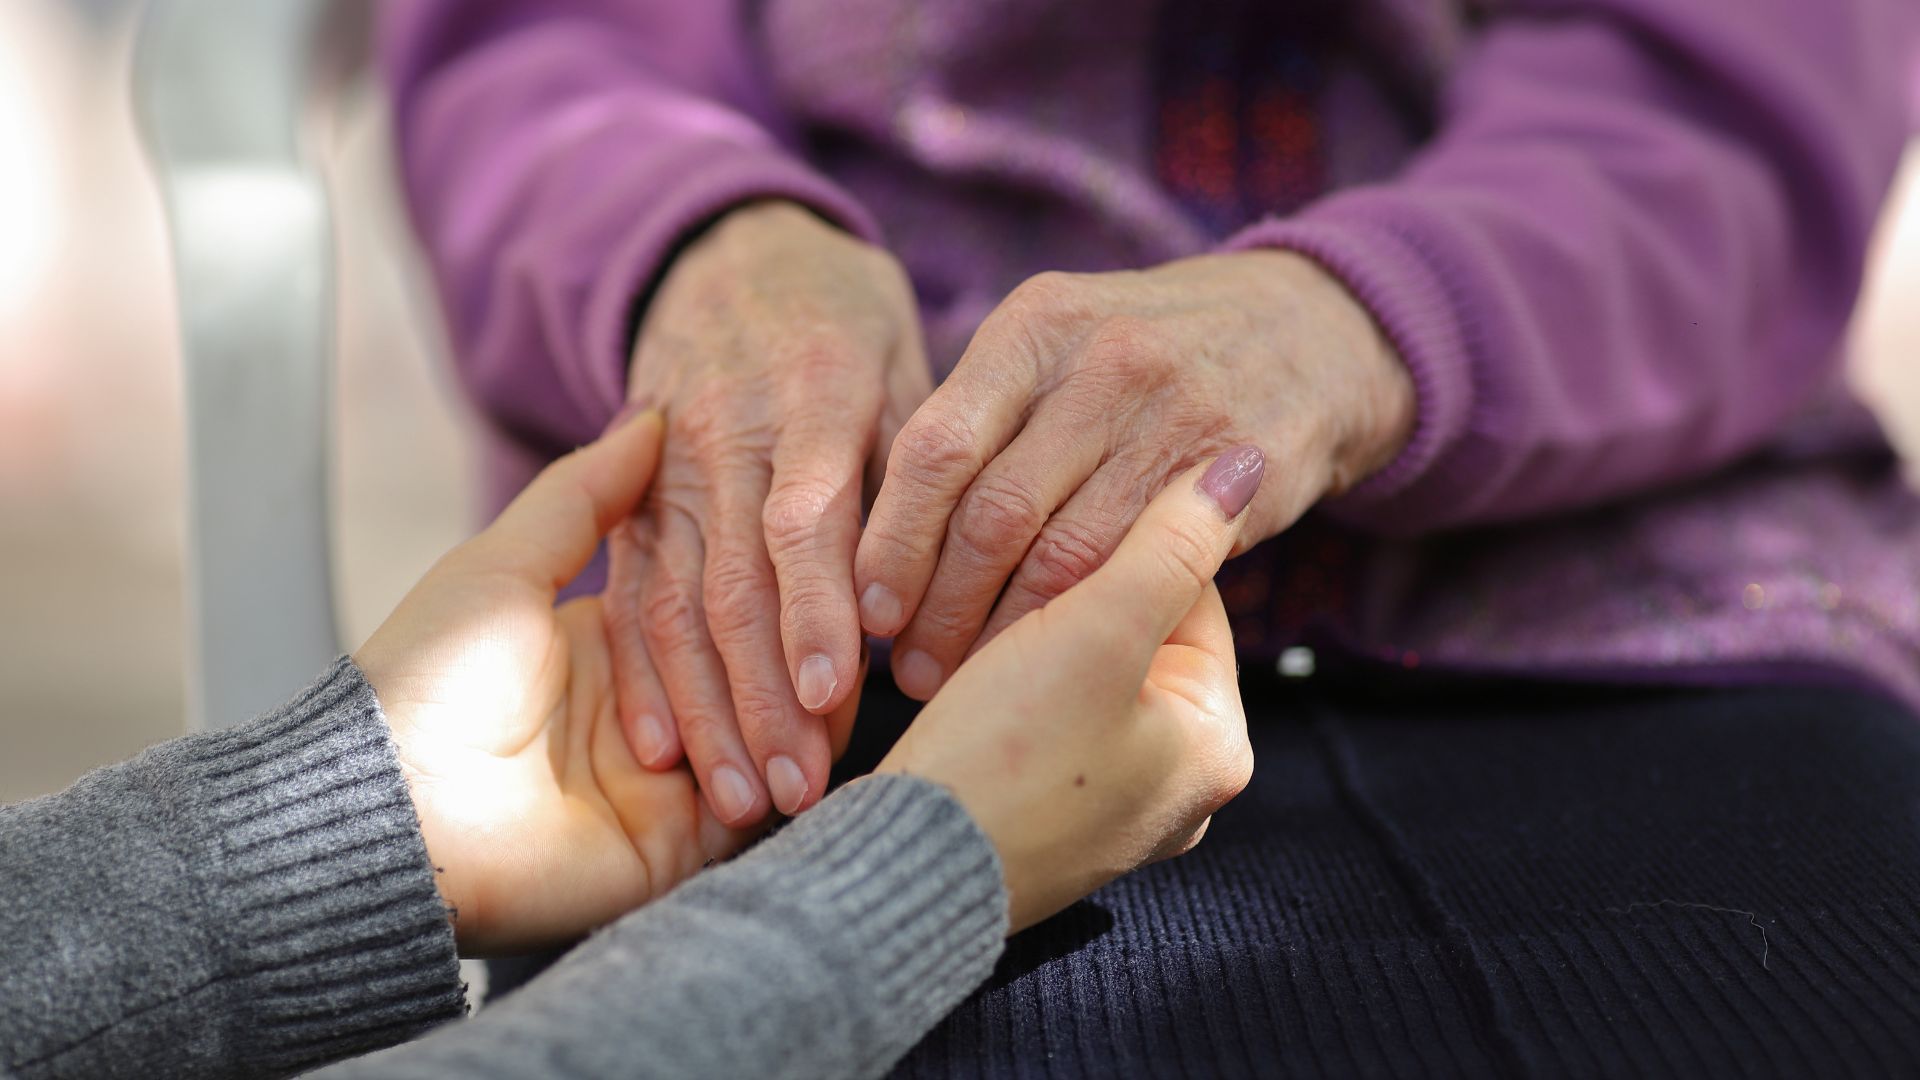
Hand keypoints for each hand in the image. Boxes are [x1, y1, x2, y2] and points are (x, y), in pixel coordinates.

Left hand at [355, 409, 855, 953]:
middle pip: (750, 677)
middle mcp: (648, 717)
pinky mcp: (675, 849)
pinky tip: (822, 743)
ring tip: (844, 686)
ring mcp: (666, 787)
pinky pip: (754, 814)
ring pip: (766, 741)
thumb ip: (583, 497)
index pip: (713, 607)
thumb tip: (651, 418)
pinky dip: (788, 776)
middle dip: (801, 657)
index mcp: (610, 646)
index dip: (766, 585)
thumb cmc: (432, 674)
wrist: (395, 804)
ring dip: (805, 718)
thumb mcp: (507, 564)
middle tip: (853, 622)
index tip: (819, 553)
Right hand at [606, 201, 930, 824]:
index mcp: (811, 395)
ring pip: (675, 602)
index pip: (807, 518)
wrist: (728, 255)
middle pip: (734, 580)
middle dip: (762, 695)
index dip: (816, 610)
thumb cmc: (846, 324)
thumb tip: (948, 589)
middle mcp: (726, 436)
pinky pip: (628, 594)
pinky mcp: (628, 499)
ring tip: (738, 801)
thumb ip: (918, 469)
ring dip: (704, 709)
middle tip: (797, 792)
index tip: (837, 698)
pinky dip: (640, 675)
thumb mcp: (901, 362)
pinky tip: (660, 750)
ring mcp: (664, 470)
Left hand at [854, 251, 1414, 698]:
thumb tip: (872, 530)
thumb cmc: (1144, 358)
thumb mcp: (1060, 345)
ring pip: (1062, 557)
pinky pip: (1138, 573)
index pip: (936, 448)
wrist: (1309, 333)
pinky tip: (1049, 659)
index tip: (866, 610)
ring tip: (964, 676)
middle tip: (909, 665)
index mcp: (1036, 326)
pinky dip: (1083, 626)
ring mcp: (1174, 417)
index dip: (893, 542)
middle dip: (939, 605)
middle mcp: (1102, 362)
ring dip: (1003, 634)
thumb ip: (980, 416)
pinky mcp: (1233, 477)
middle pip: (991, 512)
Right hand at [878, 448, 1263, 930]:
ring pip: (1083, 678)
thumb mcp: (1098, 631)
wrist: (902, 873)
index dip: (1121, 544)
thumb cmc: (1005, 758)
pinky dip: (1005, 691)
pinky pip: (1043, 725)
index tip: (1056, 521)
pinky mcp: (1048, 820)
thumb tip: (1243, 467)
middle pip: (1139, 638)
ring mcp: (1113, 810)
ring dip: (1029, 638)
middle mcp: (1180, 787)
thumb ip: (1171, 543)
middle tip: (1004, 574)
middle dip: (1071, 597)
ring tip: (970, 626)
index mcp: (1219, 746)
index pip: (1193, 597)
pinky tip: (961, 679)